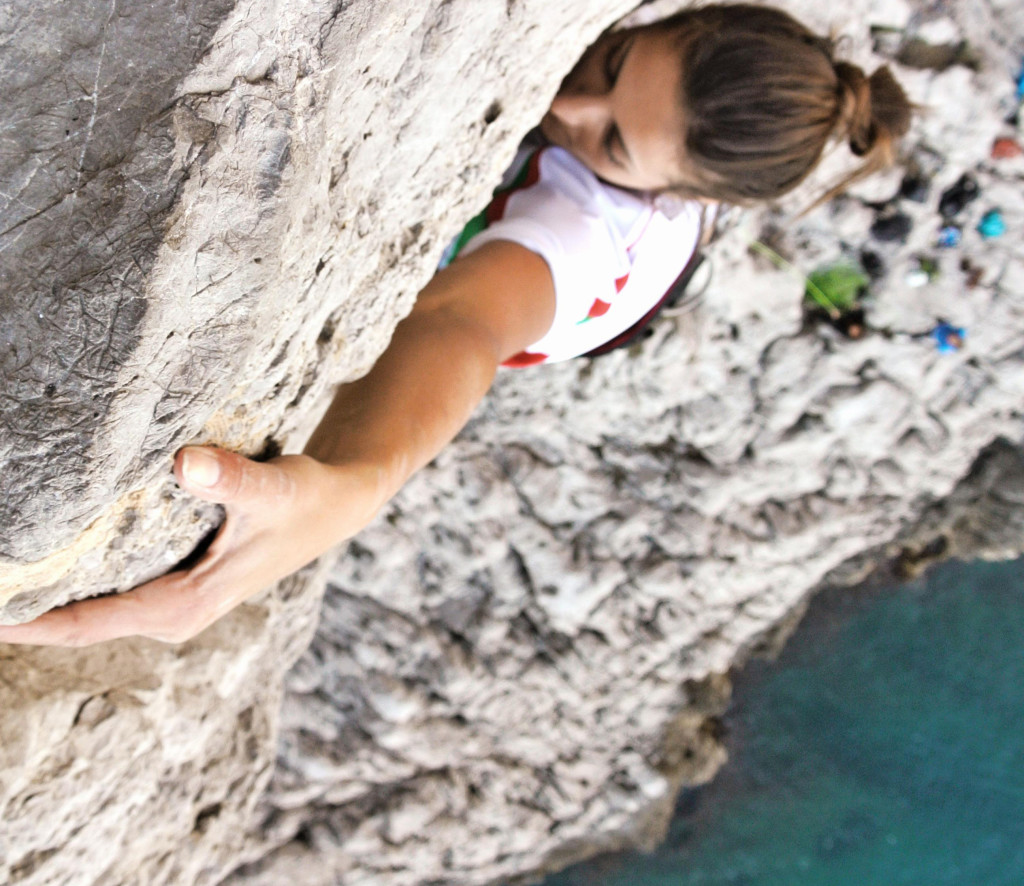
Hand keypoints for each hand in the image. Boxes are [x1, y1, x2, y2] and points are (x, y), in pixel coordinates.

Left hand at [0, 447, 385, 646]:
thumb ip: (231, 479)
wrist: (335, 506)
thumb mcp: (273, 489)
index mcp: (187, 605)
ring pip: (87, 611)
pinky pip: (105, 593)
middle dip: (18, 611)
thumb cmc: (305, 501)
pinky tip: (41, 554)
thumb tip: (186, 463)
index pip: (86, 623)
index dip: (24, 621)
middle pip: (74, 626)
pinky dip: (68, 580)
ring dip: (39, 598)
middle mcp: (173, 612)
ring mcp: (172, 601)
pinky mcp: (174, 583)